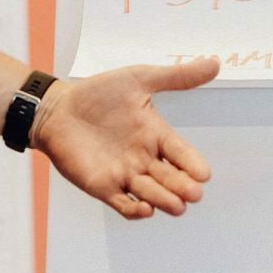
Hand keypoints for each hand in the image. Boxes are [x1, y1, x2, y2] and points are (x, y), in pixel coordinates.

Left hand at [31, 58, 220, 219]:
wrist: (57, 109)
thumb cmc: (97, 93)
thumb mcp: (139, 79)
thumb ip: (176, 76)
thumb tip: (215, 62)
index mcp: (155, 134)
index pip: (180, 152)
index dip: (192, 163)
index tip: (204, 173)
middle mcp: (144, 158)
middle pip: (170, 178)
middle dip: (183, 187)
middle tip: (194, 193)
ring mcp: (124, 175)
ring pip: (152, 194)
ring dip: (164, 201)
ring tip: (177, 205)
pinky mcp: (103, 187)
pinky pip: (124, 204)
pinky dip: (135, 210)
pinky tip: (144, 209)